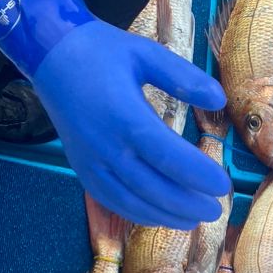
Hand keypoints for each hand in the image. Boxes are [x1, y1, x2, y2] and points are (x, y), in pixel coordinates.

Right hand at [33, 20, 230, 228]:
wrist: (50, 55)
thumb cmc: (102, 52)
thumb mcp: (146, 54)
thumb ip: (184, 77)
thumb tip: (220, 100)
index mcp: (125, 115)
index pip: (168, 156)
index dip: (198, 175)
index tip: (223, 184)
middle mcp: (105, 145)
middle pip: (152, 187)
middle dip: (188, 203)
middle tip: (216, 209)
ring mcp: (90, 161)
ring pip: (131, 200)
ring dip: (165, 215)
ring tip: (195, 220)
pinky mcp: (81, 168)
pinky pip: (110, 200)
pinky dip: (137, 214)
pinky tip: (160, 216)